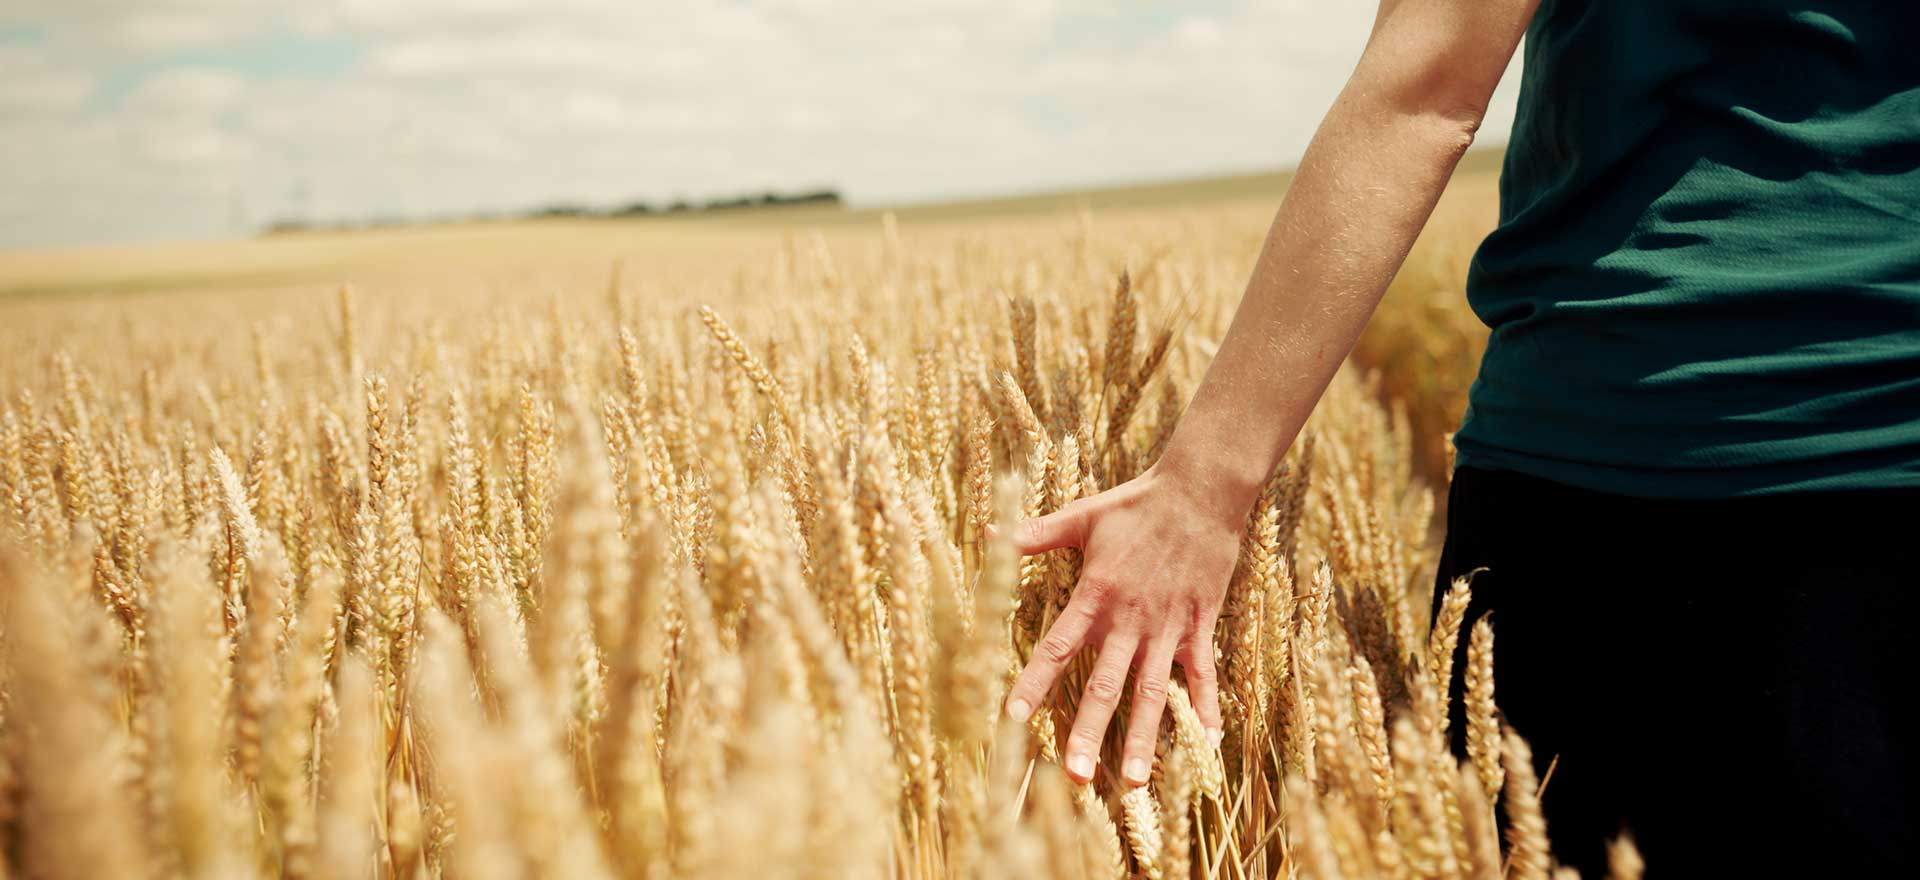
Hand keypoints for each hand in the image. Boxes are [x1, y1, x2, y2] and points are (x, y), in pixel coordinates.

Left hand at [1001, 462, 1241, 786]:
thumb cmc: (1137, 503)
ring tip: (1132, 781)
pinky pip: (1204, 674)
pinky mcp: (1200, 625)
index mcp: (1096, 594)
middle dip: (1088, 731)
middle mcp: (1130, 618)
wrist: (1202, 491)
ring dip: (1143, 737)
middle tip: (1075, 775)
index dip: (1034, 683)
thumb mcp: (1082, 515)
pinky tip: (1208, 743)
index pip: (1057, 647)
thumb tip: (988, 534)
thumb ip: (1035, 534)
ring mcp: (1168, 626)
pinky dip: (1207, 707)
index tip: (1012, 718)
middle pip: (1105, 684)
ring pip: (1152, 691)